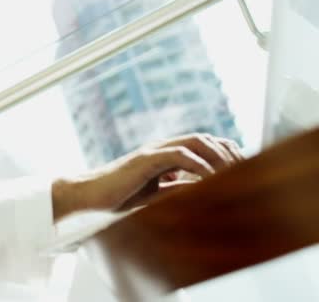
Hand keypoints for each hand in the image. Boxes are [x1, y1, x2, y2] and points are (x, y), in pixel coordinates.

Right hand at [52, 133, 242, 220]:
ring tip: (232, 172)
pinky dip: (197, 164)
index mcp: (164, 154)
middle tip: (245, 169)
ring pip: (195, 141)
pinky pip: (178, 155)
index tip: (242, 167)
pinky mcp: (145, 159)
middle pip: (204, 139)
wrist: (88, 195)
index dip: (224, 152)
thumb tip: (200, 190)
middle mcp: (161, 148)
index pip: (202, 144)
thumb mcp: (154, 194)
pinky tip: (208, 176)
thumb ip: (175, 188)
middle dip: (228, 152)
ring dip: (217, 155)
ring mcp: (153, 151)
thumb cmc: (117, 195)